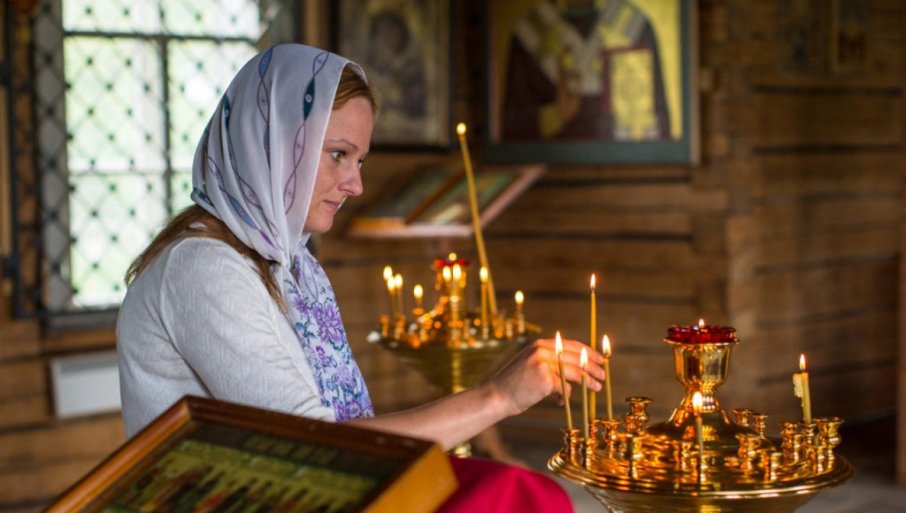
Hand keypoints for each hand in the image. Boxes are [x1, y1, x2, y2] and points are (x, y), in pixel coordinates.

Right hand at [485, 337, 604, 416]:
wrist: (497, 395)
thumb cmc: (516, 383)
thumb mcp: (532, 364)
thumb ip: (551, 361)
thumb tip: (579, 366)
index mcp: (540, 344)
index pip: (572, 345)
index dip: (589, 352)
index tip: (601, 359)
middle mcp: (542, 350)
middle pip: (577, 358)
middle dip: (593, 367)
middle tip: (603, 375)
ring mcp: (543, 363)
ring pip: (575, 372)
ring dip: (588, 381)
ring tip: (596, 387)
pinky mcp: (545, 379)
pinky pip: (564, 388)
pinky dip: (564, 396)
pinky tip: (558, 401)